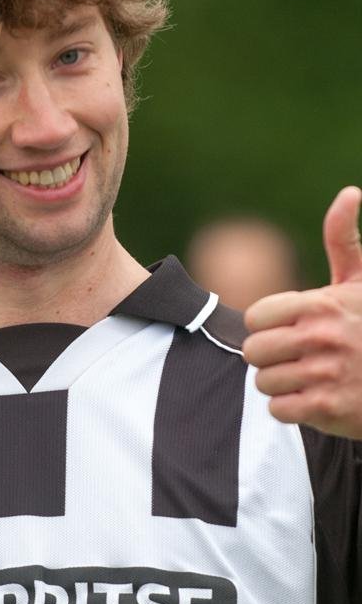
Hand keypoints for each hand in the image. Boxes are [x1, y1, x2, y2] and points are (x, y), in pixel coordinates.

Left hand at [245, 187, 361, 438]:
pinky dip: (293, 408)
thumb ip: (344, 239)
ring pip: (264, 383)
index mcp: (322, 304)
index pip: (255, 318)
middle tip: (301, 357)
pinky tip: (318, 398)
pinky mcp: (330, 408)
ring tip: (313, 378)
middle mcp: (323, 337)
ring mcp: (327, 374)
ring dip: (284, 384)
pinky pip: (278, 410)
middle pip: (253, 352)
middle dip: (273, 357)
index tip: (293, 329)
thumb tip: (350, 192)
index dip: (269, 326)